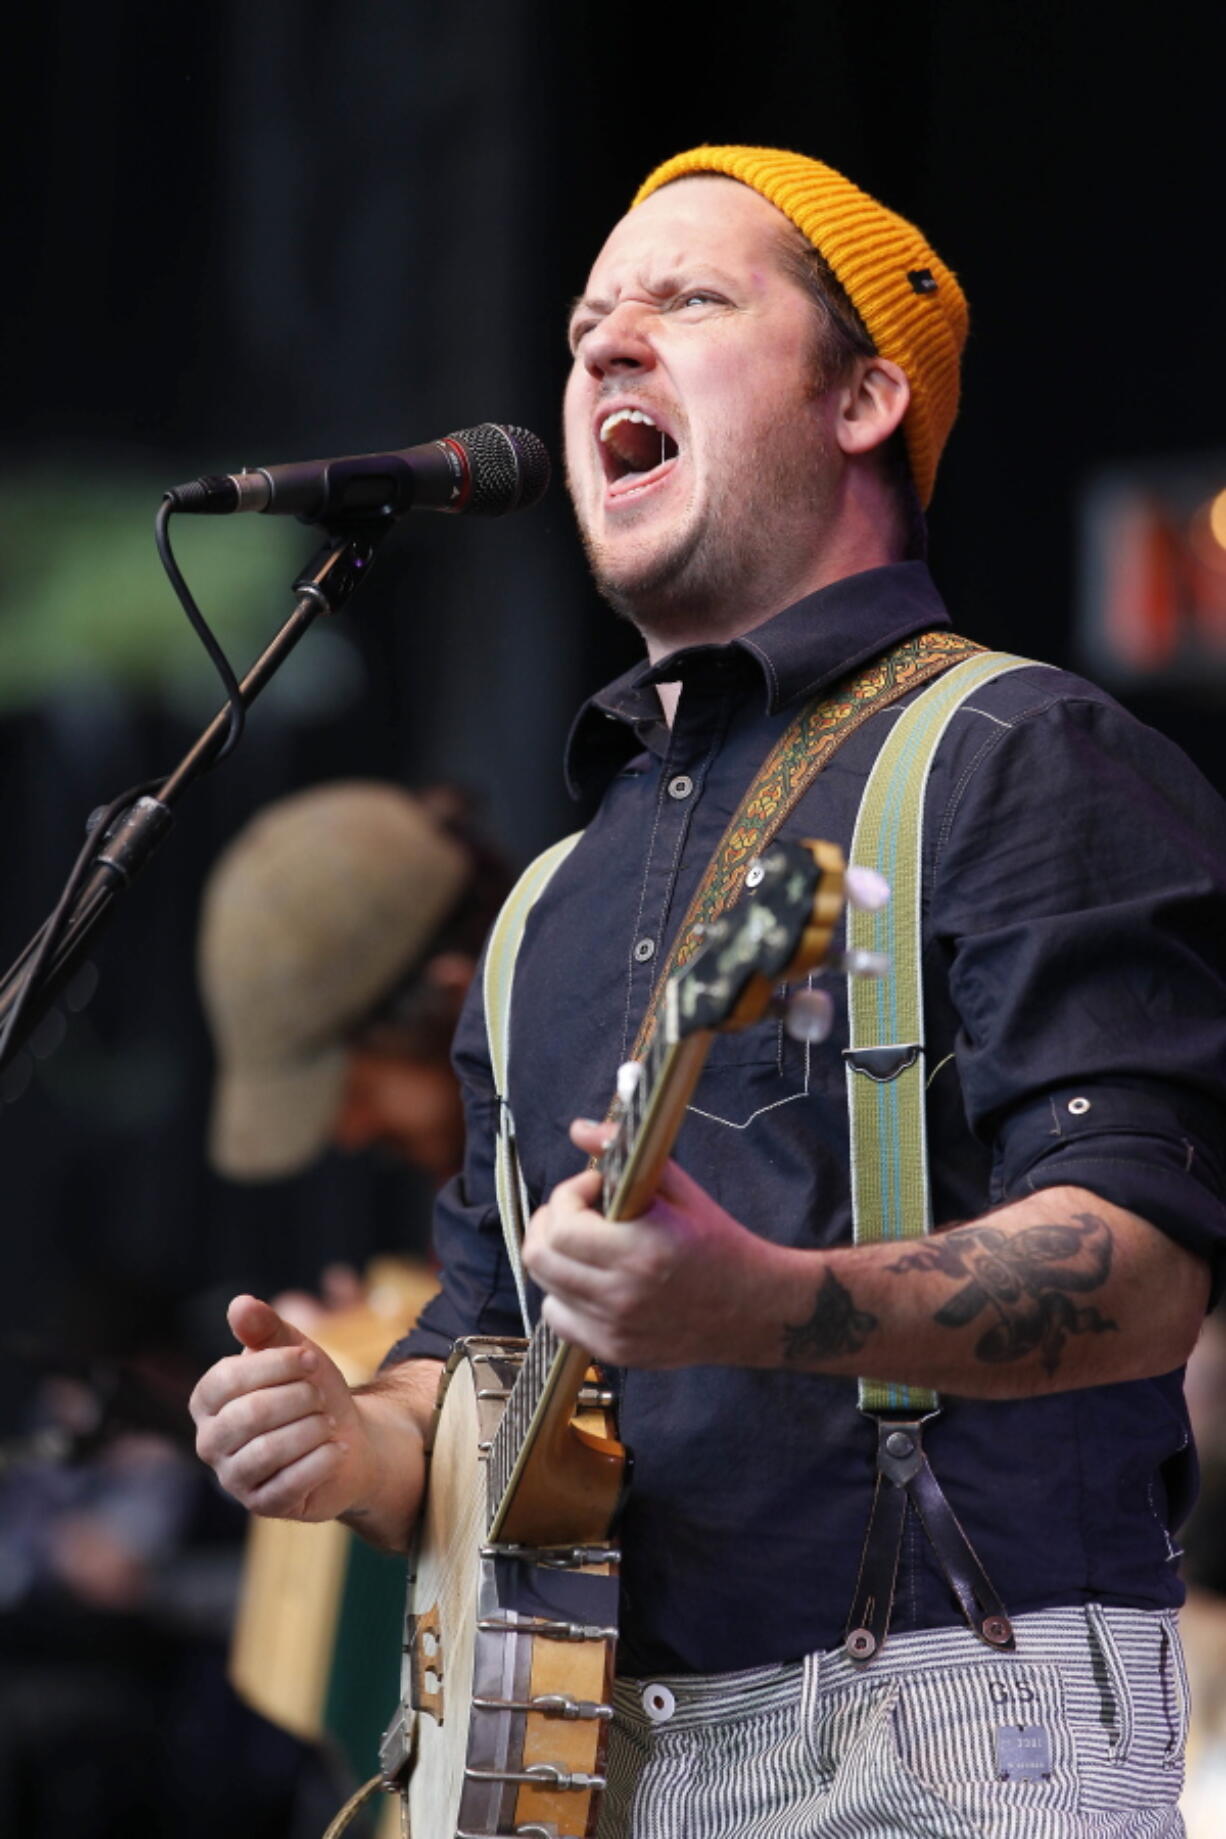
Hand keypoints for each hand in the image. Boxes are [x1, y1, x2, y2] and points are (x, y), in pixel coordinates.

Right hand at [190, 1295, 375, 1522]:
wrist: (347, 1437)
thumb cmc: (311, 1390)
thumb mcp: (294, 1352)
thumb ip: (267, 1329)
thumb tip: (240, 1304)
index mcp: (208, 1400)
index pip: (227, 1379)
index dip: (275, 1365)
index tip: (311, 1359)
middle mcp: (210, 1442)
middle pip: (249, 1415)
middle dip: (298, 1398)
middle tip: (322, 1395)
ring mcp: (233, 1477)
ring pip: (267, 1451)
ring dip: (311, 1429)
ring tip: (330, 1422)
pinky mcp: (262, 1505)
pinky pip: (288, 1484)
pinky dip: (321, 1460)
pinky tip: (338, 1448)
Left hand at [522, 1120, 787, 1367]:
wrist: (755, 1308)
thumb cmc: (719, 1243)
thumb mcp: (680, 1191)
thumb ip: (626, 1154)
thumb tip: (579, 1128)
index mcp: (640, 1251)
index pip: (561, 1226)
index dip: (568, 1195)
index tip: (595, 1186)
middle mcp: (622, 1295)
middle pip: (540, 1257)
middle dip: (550, 1223)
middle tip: (577, 1211)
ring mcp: (616, 1329)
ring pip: (545, 1287)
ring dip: (557, 1257)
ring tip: (587, 1243)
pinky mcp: (616, 1351)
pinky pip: (559, 1319)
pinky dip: (564, 1295)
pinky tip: (592, 1279)